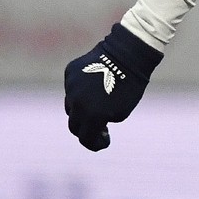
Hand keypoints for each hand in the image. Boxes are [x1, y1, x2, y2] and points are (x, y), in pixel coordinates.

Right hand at [63, 23, 162, 150]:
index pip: (85, 139)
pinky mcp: (69, 73)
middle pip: (74, 125)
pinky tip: (94, 85)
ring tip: (97, 104)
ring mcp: (70, 87)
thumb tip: (92, 126)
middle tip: (98, 128)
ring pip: (71, 105)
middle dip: (85, 129)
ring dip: (82, 109)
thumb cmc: (129, 86)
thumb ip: (102, 122)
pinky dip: (81, 90)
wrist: (127, 55)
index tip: (103, 141)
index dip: (95, 143)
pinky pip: (72, 87)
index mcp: (92, 116)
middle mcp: (76, 103)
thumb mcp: (121, 111)